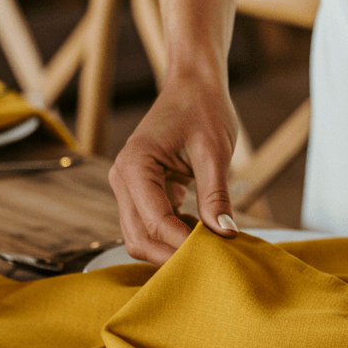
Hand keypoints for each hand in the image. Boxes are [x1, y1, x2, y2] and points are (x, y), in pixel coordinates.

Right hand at [109, 74, 239, 263]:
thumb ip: (217, 195)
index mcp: (135, 166)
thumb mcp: (215, 151)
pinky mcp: (141, 192)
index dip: (184, 244)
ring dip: (172, 249)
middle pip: (139, 238)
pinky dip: (174, 236)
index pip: (155, 221)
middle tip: (211, 262)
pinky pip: (152, 226)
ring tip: (209, 247)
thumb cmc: (204, 109)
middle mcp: (123, 179)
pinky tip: (202, 231)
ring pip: (142, 237)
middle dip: (172, 256)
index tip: (216, 255)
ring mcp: (128, 187)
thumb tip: (225, 234)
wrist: (193, 85)